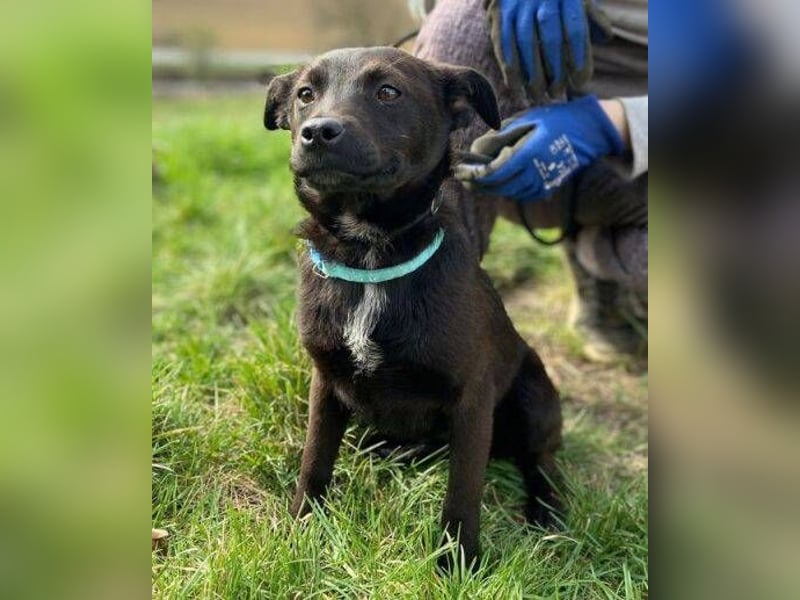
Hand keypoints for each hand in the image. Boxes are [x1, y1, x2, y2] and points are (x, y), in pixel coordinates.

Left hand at [455, 95, 624, 201]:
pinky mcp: (545, 190)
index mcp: (529, 155)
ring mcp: (541, 185)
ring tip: (472, 178)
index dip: (474, 174)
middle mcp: (535, 175)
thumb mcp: (526, 121)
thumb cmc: (554, 121)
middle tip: (459, 176)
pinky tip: (493, 180)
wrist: (587, 133)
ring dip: (488, 187)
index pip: (494, 172)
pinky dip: (503, 188)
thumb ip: (499, 137)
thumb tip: (475, 150)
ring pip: (506, 193)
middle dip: (476, 183)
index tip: (458, 170)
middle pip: (496, 187)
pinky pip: (517, 193)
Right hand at [484, 0, 611, 100]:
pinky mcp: (499, 14)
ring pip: (525, 44)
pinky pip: (504, 45)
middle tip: (558, 94)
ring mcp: (519, 5)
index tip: (581, 82)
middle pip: (551, 38)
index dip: (579, 58)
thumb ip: (592, 16)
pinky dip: (510, 69)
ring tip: (538, 96)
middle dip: (555, 70)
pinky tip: (516, 87)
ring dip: (531, 74)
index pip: (576, 30)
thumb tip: (606, 36)